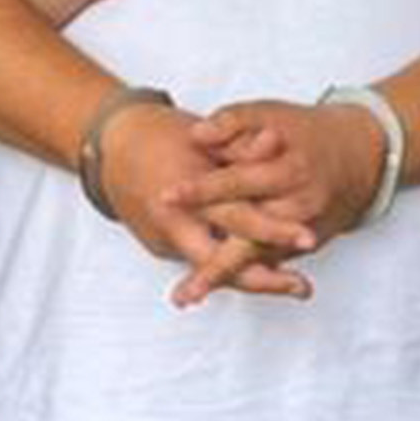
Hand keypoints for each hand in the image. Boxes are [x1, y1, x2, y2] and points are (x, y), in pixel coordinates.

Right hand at [99, 101, 315, 300]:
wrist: (109, 145)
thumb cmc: (158, 134)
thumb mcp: (202, 135)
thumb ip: (236, 146)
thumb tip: (277, 143)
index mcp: (186, 191)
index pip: (237, 215)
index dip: (274, 229)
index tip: (309, 238)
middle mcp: (172, 221)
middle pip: (223, 260)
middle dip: (266, 278)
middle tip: (302, 286)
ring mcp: (163, 238)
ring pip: (211, 268)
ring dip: (252, 277)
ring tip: (293, 284)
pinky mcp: (158, 246)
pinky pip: (198, 259)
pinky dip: (226, 264)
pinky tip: (258, 267)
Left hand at [162, 99, 386, 306]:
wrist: (360, 155)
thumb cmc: (304, 132)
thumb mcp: (269, 113)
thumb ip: (232, 122)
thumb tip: (195, 135)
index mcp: (286, 171)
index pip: (236, 183)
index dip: (200, 190)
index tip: (166, 196)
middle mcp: (298, 208)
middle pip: (249, 241)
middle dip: (215, 266)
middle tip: (183, 285)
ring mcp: (304, 232)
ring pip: (258, 260)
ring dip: (223, 279)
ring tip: (187, 295)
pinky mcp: (304, 244)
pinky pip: (269, 262)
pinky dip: (241, 275)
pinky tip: (208, 284)